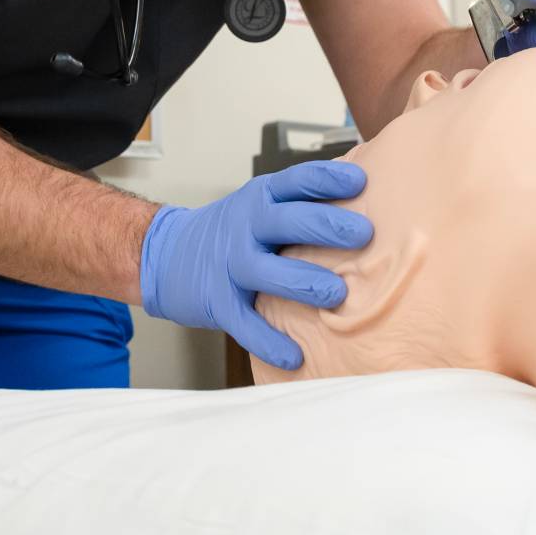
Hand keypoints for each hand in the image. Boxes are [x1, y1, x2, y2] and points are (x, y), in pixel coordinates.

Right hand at [140, 159, 371, 369]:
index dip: (328, 179)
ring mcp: (230, 264)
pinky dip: (269, 341)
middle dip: (326, 226)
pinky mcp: (217, 302)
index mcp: (262, 198)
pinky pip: (244, 324)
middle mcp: (245, 226)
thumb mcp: (261, 205)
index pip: (297, 181)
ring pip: (267, 272)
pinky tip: (294, 355)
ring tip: (337, 294)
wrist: (167, 255)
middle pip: (287, 222)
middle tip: (363, 234)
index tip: (361, 182)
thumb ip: (302, 204)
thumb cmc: (233, 232)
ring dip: (303, 282)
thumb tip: (368, 200)